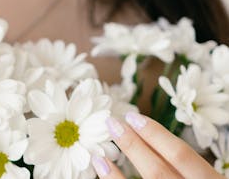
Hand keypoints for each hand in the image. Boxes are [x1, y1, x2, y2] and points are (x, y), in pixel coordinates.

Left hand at [91, 112, 223, 178]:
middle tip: (112, 123)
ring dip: (116, 175)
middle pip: (157, 171)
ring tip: (99, 156)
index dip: (155, 134)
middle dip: (132, 145)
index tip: (132, 117)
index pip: (182, 155)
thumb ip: (189, 169)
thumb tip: (150, 141)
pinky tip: (104, 174)